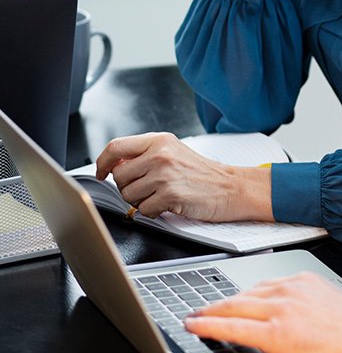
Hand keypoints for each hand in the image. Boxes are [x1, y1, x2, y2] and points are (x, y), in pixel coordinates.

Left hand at [94, 132, 272, 221]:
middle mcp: (160, 155)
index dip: (102, 162)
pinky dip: (152, 212)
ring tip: (159, 195)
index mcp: (159, 140)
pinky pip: (143, 210)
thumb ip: (145, 153)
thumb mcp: (173, 151)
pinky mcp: (170, 195)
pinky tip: (167, 204)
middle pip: (119, 176)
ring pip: (128, 195)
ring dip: (140, 201)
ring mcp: (165, 175)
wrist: (230, 187)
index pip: (116, 147)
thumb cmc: (202, 173)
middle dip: (126, 187)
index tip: (100, 172)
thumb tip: (114, 164)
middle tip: (144, 189)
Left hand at [185, 271, 341, 352]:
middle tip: (203, 308)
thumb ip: (311, 309)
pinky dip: (211, 326)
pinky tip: (197, 327)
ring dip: (210, 312)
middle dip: (220, 302)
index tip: (231, 299)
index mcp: (304, 283)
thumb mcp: (333, 308)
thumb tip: (301, 323)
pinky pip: (234, 327)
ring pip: (234, 307)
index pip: (264, 287)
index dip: (243, 295)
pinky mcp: (276, 332)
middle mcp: (289, 289)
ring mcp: (281, 309)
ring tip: (195, 318)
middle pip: (244, 294)